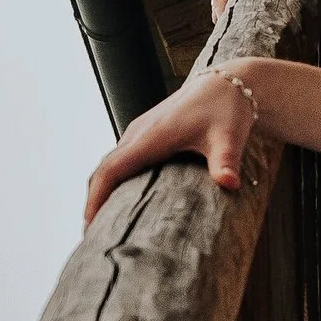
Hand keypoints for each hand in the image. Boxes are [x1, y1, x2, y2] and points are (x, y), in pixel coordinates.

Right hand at [85, 69, 257, 224]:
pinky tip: (120, 200)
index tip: (90, 225)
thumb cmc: (227, 108)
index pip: (112, 169)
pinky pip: (120, 159)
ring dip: (101, 191)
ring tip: (101, 224)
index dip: (97, 197)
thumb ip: (226, 161)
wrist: (228, 82)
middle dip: (94, 201)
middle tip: (91, 237)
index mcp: (152, 136)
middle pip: (103, 170)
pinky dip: (113, 181)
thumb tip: (230, 184)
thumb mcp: (229, 136)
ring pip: (110, 164)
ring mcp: (140, 132)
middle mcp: (139, 133)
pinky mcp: (146, 134)